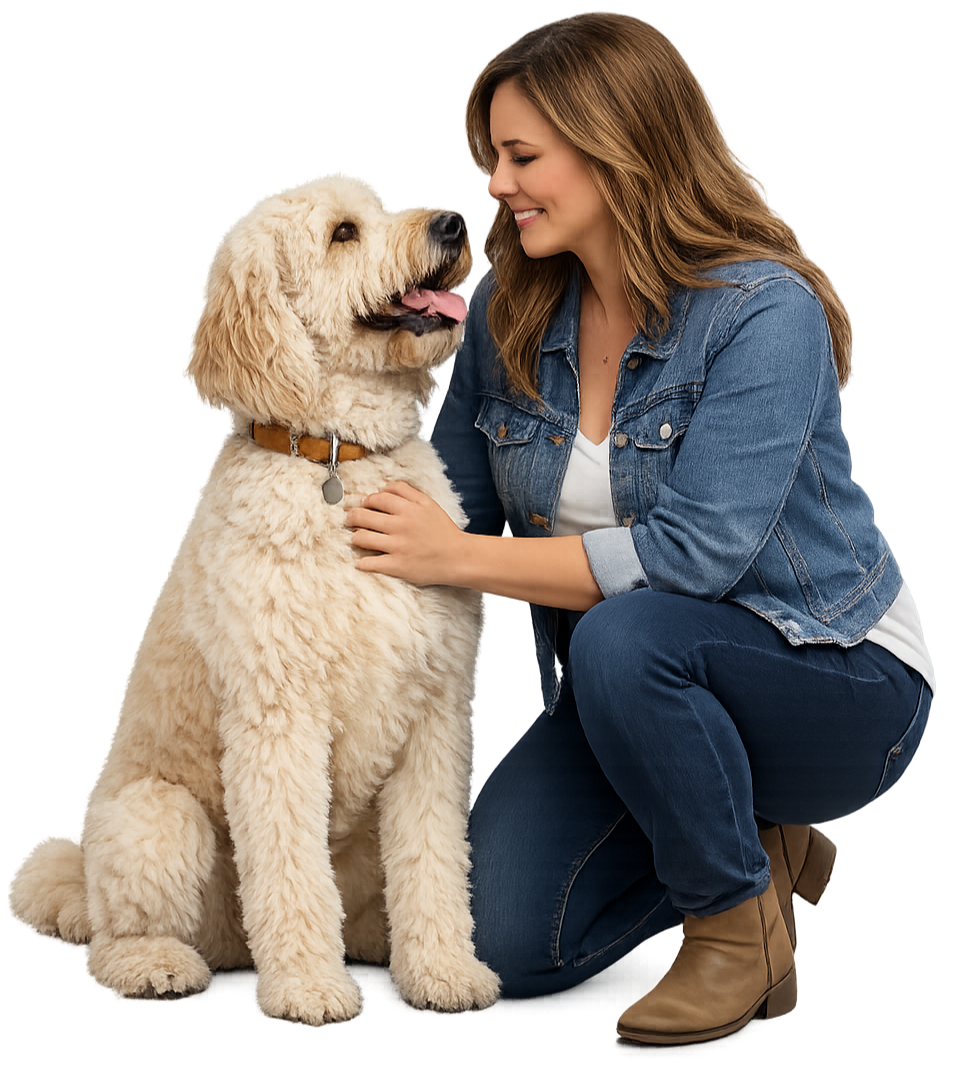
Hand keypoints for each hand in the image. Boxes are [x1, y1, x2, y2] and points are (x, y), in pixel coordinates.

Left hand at [345, 481, 464, 585]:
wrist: (459, 557)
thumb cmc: (444, 531)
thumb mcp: (429, 504)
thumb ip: (407, 492)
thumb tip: (384, 487)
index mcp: (408, 509)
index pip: (377, 498)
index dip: (366, 500)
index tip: (364, 505)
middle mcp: (400, 526)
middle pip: (363, 516)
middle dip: (352, 517)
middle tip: (350, 520)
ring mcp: (397, 546)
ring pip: (362, 538)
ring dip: (355, 537)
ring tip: (356, 538)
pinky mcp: (397, 566)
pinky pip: (370, 563)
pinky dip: (362, 562)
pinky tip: (362, 561)